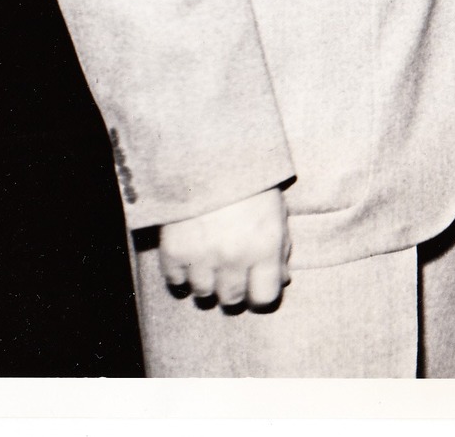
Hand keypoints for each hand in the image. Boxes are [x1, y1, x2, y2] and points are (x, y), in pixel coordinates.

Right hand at [157, 185, 290, 308]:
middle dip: (233, 290)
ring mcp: (201, 258)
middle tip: (231, 272)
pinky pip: (175, 282)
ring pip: (203, 294)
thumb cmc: (249, 182)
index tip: (256, 286)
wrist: (209, 155)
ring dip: (207, 282)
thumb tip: (281, 281)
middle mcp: (234, 258)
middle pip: (231, 299)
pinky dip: (181, 275)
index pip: (264, 298)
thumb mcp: (276, 211)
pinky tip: (190, 258)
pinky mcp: (173, 252)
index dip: (260, 294)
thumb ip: (280, 249)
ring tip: (210, 262)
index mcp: (265, 246)